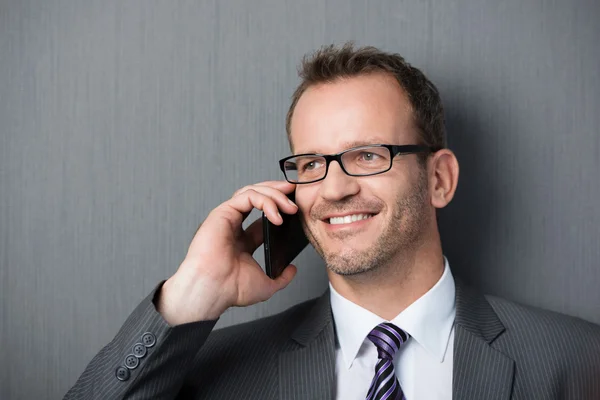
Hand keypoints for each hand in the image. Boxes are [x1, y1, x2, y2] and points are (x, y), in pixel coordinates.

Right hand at [157, 181, 298, 324]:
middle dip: (279, 192)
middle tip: (295, 194)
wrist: (213, 290)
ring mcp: (228, 218)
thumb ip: (281, 278)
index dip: (281, 209)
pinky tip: (276, 215)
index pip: (264, 215)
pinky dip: (265, 201)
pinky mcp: (223, 212)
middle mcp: (234, 226)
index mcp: (242, 241)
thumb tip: (292, 270)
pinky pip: (247, 196)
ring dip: (275, 194)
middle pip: (258, 197)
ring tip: (290, 206)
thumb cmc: (230, 290)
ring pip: (253, 192)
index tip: (297, 210)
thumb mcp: (265, 285)